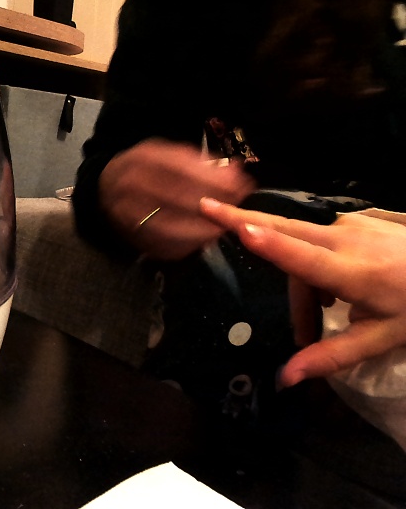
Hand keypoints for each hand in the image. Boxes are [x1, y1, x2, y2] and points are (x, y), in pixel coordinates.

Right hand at [98, 138, 254, 260]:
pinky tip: (203, 238)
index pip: (182, 169)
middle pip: (177, 199)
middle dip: (213, 207)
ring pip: (170, 227)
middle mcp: (128, 185)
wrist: (106, 187)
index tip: (242, 187)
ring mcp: (125, 213)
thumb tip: (238, 176)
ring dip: (202, 230)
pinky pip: (163, 246)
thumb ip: (204, 165)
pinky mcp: (129, 237)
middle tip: (236, 212)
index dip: (214, 180)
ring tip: (221, 227)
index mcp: (142, 159)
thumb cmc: (148, 169)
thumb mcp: (171, 156)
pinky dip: (188, 245)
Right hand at [200, 197, 405, 387]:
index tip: (240, 228)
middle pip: (285, 229)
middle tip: (205, 207)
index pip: (303, 258)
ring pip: (302, 244)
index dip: (270, 245)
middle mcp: (346, 240)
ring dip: (296, 275)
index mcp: (353, 273)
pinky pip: (321, 238)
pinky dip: (315, 261)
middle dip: (243, 219)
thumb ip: (331, 356)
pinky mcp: (356, 218)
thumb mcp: (382, 339)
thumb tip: (284, 380)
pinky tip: (334, 290)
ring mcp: (351, 224)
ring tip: (316, 318)